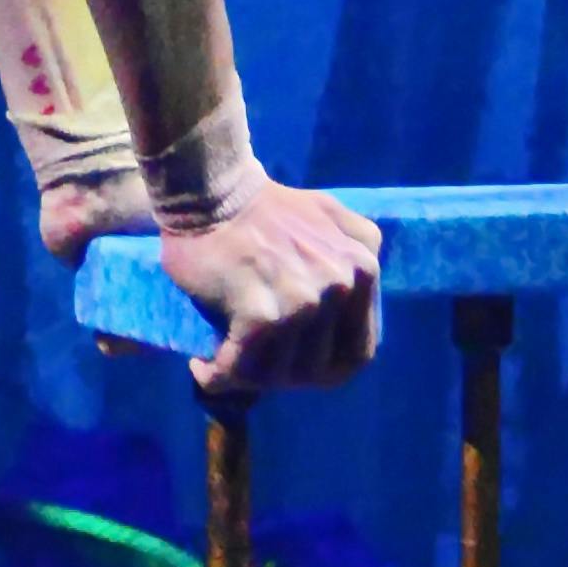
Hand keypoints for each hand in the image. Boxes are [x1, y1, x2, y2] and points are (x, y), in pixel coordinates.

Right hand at [157, 177, 383, 398]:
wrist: (210, 189)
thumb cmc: (265, 207)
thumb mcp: (330, 218)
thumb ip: (351, 256)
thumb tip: (352, 302)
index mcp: (364, 267)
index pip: (358, 353)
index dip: (325, 368)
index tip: (294, 364)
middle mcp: (342, 286)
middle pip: (315, 369)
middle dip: (281, 374)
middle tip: (253, 363)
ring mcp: (304, 302)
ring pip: (277, 374)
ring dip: (248, 377)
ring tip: (226, 362)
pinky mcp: (263, 314)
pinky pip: (241, 366)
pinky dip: (218, 375)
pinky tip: (203, 368)